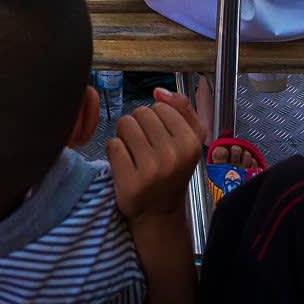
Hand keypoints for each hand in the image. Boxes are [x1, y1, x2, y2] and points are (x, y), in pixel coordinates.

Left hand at [108, 87, 207, 229]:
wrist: (159, 212)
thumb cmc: (173, 169)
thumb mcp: (189, 138)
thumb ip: (181, 108)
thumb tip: (158, 91)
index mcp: (191, 143)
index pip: (160, 106)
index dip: (155, 119)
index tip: (159, 137)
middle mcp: (173, 156)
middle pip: (140, 113)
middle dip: (139, 125)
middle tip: (144, 146)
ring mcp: (151, 170)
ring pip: (125, 125)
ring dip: (124, 136)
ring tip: (134, 153)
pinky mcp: (130, 182)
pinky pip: (113, 145)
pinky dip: (115, 153)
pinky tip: (125, 165)